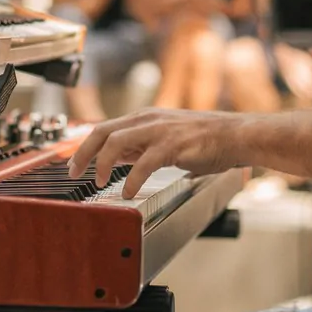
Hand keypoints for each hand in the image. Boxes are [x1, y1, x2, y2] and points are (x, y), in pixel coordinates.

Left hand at [67, 108, 246, 197]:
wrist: (237, 136)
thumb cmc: (208, 141)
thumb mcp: (168, 140)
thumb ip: (144, 149)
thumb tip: (122, 161)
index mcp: (146, 118)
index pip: (105, 128)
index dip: (85, 146)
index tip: (75, 164)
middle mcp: (148, 120)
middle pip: (102, 131)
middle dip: (83, 153)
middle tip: (74, 173)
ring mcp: (159, 130)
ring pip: (116, 142)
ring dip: (101, 164)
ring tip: (97, 182)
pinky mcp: (172, 145)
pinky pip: (143, 163)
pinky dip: (131, 179)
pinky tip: (128, 193)